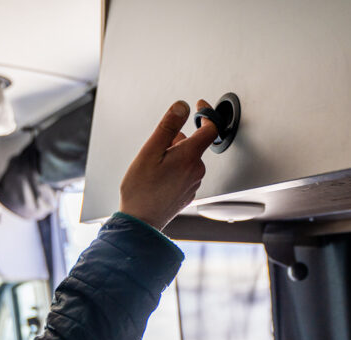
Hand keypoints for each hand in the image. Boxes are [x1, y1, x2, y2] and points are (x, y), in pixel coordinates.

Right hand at [118, 99, 217, 229]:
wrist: (140, 221)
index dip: (206, 114)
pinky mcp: (188, 192)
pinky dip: (173, 170)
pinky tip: (158, 180)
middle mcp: (197, 170)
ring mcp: (194, 183)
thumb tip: (182, 107)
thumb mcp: (150, 151)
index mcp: (189, 156)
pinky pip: (184, 173)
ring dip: (173, 157)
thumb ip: (168, 126)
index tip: (199, 107)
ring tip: (154, 169)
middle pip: (192, 144)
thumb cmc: (141, 190)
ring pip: (187, 159)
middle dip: (176, 142)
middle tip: (156, 153)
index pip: (210, 128)